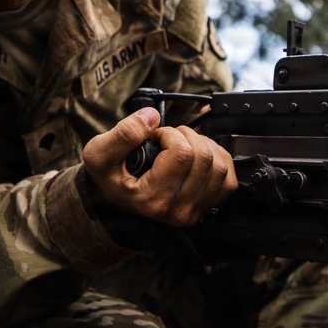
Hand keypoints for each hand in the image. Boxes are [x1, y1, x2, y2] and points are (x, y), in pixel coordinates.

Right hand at [82, 107, 236, 226]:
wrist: (116, 197)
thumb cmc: (110, 176)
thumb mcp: (100, 153)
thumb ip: (123, 134)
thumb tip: (152, 117)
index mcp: (154, 200)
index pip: (182, 154)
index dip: (170, 134)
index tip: (155, 137)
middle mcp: (178, 211)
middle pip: (204, 158)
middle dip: (187, 136)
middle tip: (168, 139)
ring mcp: (195, 210)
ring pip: (219, 165)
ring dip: (202, 145)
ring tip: (181, 145)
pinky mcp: (208, 205)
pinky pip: (228, 177)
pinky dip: (217, 158)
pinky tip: (196, 155)